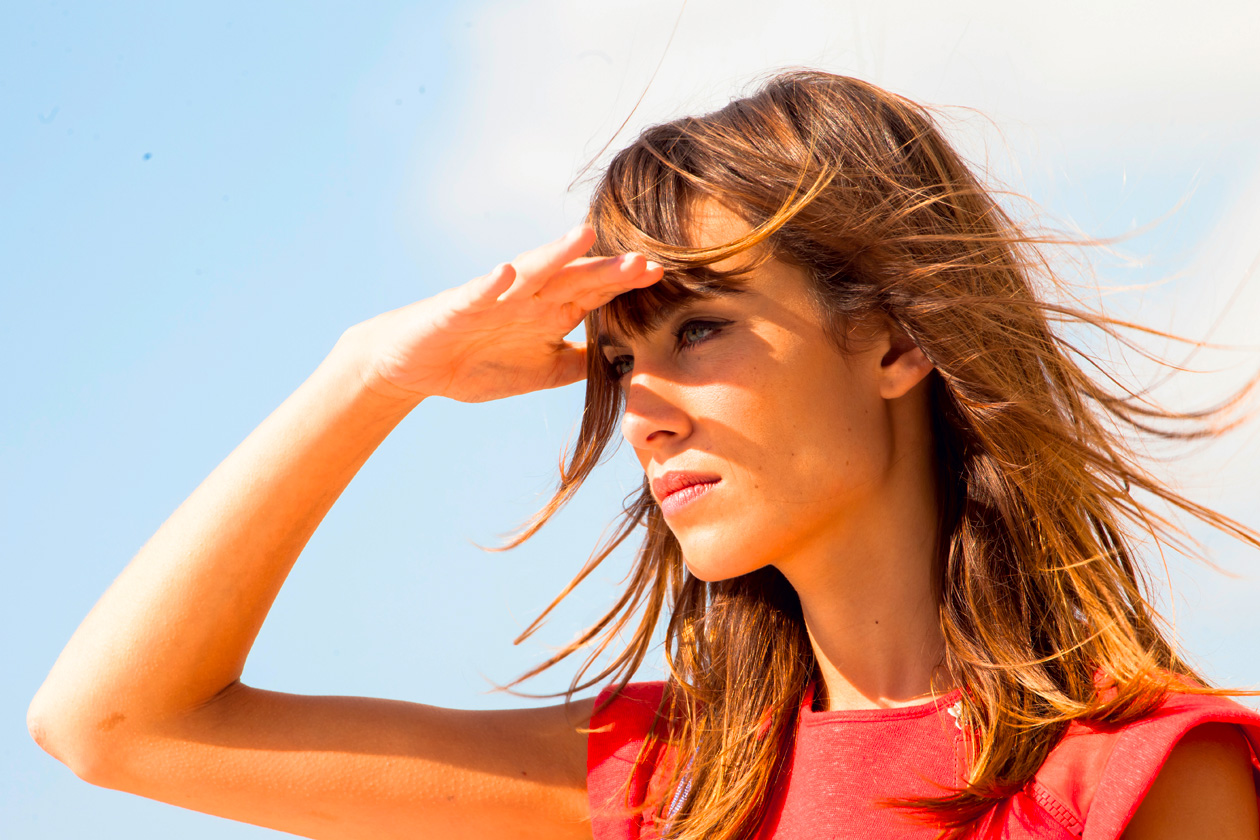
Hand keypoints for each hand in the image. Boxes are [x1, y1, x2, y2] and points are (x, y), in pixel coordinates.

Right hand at [343, 226, 662, 403]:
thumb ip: (583, 364)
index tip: (666, 278)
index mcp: (551, 311)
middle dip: (608, 271)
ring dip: (556, 254)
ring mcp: (495, 297)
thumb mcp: (543, 372)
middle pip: (575, 279)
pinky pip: (477, 292)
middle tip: (646, 262)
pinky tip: (505, 271)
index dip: (627, 287)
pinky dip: (491, 283)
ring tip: (583, 235)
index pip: (596, 295)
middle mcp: (529, 296)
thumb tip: (631, 366)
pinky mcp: (459, 306)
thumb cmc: (477, 363)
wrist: (413, 364)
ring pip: (531, 272)